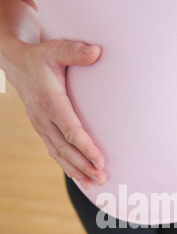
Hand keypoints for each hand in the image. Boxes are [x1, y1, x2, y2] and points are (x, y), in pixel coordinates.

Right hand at [7, 39, 105, 189]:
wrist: (15, 63)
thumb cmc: (39, 57)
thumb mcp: (55, 49)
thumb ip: (75, 52)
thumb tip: (97, 51)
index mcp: (50, 102)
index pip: (71, 131)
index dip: (86, 148)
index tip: (101, 161)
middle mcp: (44, 118)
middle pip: (66, 149)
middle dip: (84, 166)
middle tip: (103, 178)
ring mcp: (41, 126)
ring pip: (59, 154)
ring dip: (76, 170)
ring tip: (93, 183)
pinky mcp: (42, 129)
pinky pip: (54, 151)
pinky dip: (66, 165)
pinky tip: (78, 176)